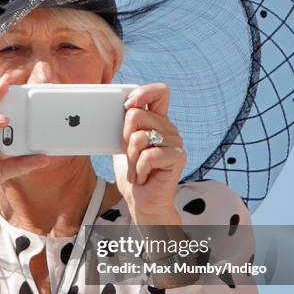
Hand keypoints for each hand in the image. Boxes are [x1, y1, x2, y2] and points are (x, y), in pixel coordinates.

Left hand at [113, 82, 186, 224]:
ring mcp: (175, 142)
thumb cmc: (133, 173)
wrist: (142, 202)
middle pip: (137, 114)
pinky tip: (143, 177)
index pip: (159, 92)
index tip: (126, 106)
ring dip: (130, 157)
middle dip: (124, 137)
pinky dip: (138, 169)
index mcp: (157, 121)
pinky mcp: (177, 157)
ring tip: (136, 168)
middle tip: (130, 154)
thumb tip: (115, 108)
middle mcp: (168, 129)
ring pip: (139, 136)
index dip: (142, 93)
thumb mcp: (123, 145)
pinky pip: (148, 155)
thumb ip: (123, 125)